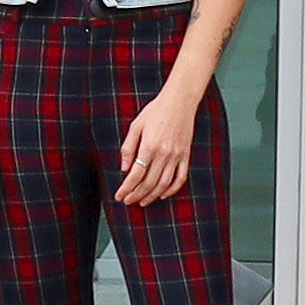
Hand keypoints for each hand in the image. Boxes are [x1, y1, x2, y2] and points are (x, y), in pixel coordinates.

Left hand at [116, 90, 202, 204]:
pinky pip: (180, 178)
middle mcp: (164, 154)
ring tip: (141, 202)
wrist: (179, 101)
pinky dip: (172, 190)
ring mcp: (177, 156)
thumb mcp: (136, 126)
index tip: (119, 196)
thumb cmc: (155, 111)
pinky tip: (162, 195)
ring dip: (151, 196)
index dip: (126, 188)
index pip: (135, 175)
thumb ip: (128, 147)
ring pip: (164, 184)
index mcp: (149, 146)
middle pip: (149, 183)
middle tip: (127, 201)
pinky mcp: (186, 156)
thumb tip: (124, 169)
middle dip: (136, 195)